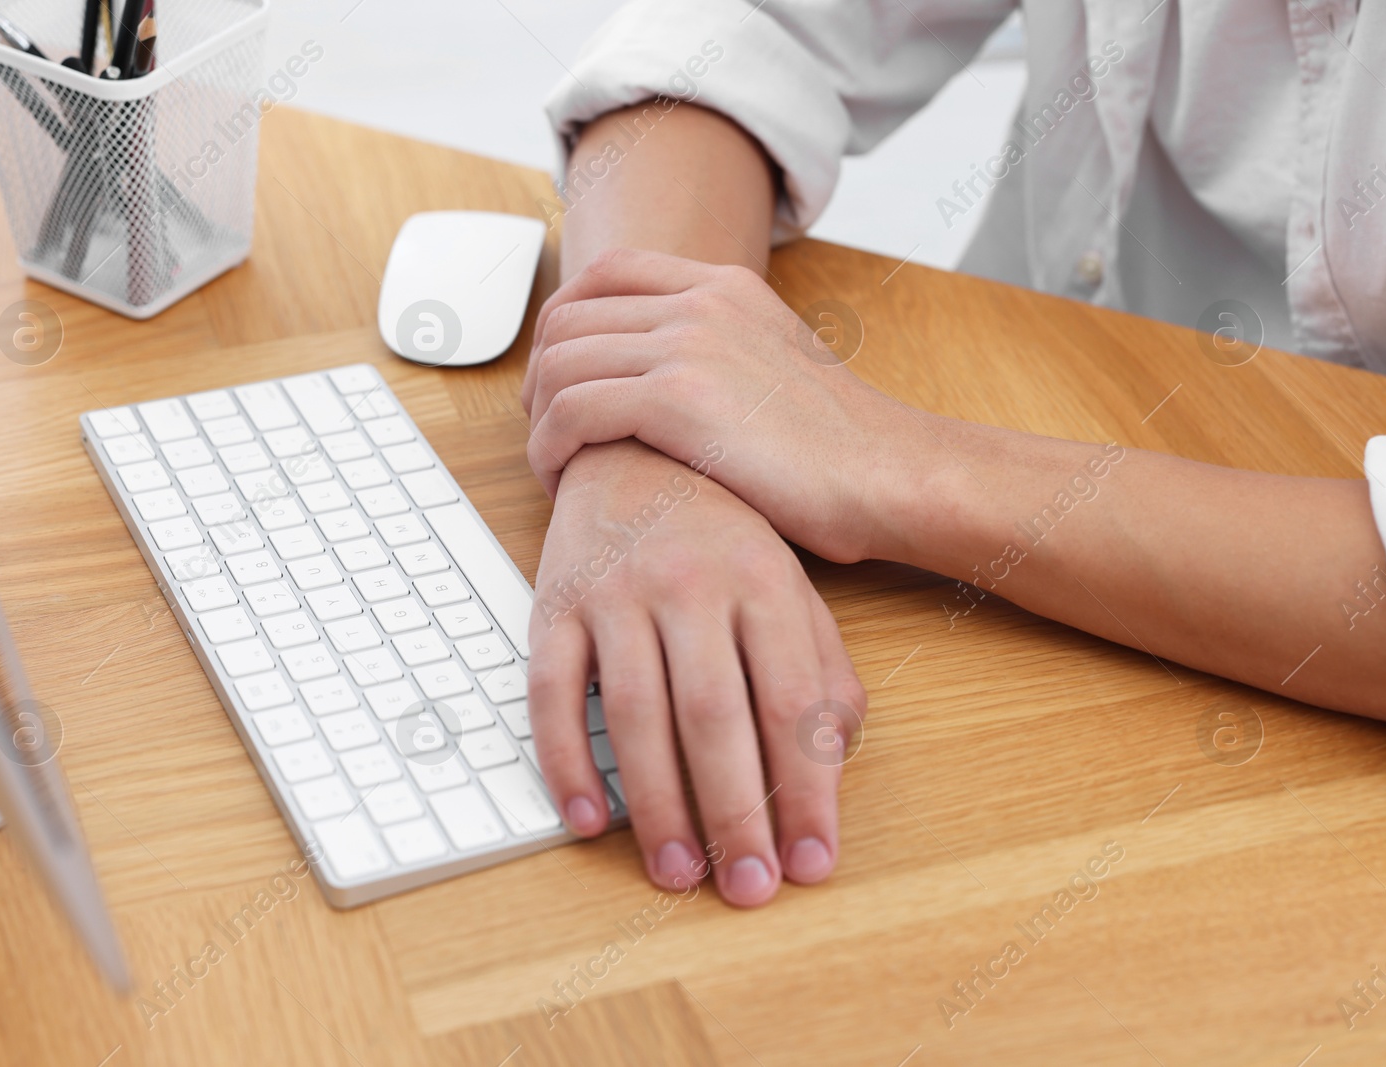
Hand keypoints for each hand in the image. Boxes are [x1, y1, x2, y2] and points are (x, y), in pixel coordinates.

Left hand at [522, 248, 909, 563]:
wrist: (890, 475)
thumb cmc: (842, 448)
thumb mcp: (782, 365)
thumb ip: (725, 350)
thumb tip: (674, 377)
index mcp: (726, 285)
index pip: (606, 271)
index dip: (562, 319)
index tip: (558, 375)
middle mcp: (702, 300)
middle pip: (568, 315)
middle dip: (539, 375)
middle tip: (545, 428)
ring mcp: (688, 343)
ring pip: (560, 364)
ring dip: (538, 419)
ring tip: (552, 463)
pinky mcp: (677, 399)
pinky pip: (572, 411)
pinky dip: (549, 447)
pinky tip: (560, 478)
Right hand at [527, 439, 865, 905]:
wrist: (629, 446)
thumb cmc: (721, 529)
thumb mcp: (790, 584)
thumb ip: (822, 666)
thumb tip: (834, 757)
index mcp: (761, 580)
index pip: (793, 702)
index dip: (806, 790)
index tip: (812, 861)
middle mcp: (689, 583)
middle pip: (714, 717)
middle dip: (734, 815)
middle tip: (747, 889)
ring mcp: (616, 591)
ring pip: (634, 713)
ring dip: (657, 806)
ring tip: (677, 874)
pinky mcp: (555, 603)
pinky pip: (552, 693)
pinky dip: (566, 762)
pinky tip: (591, 820)